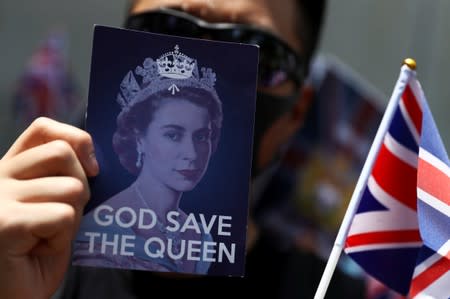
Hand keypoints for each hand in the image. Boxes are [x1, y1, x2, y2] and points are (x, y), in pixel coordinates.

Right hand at [0, 117, 98, 298]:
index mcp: (10, 170)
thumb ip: (64, 179)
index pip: (44, 129)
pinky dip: (63, 238)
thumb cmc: (35, 253)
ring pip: (71, 187)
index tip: (93, 168)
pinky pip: (64, 216)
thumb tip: (95, 161)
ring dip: (72, 218)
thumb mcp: (52, 206)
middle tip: (65, 216)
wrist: (12, 295)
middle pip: (63, 152)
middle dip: (81, 185)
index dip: (77, 139)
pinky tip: (40, 250)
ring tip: (48, 237)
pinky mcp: (5, 223)